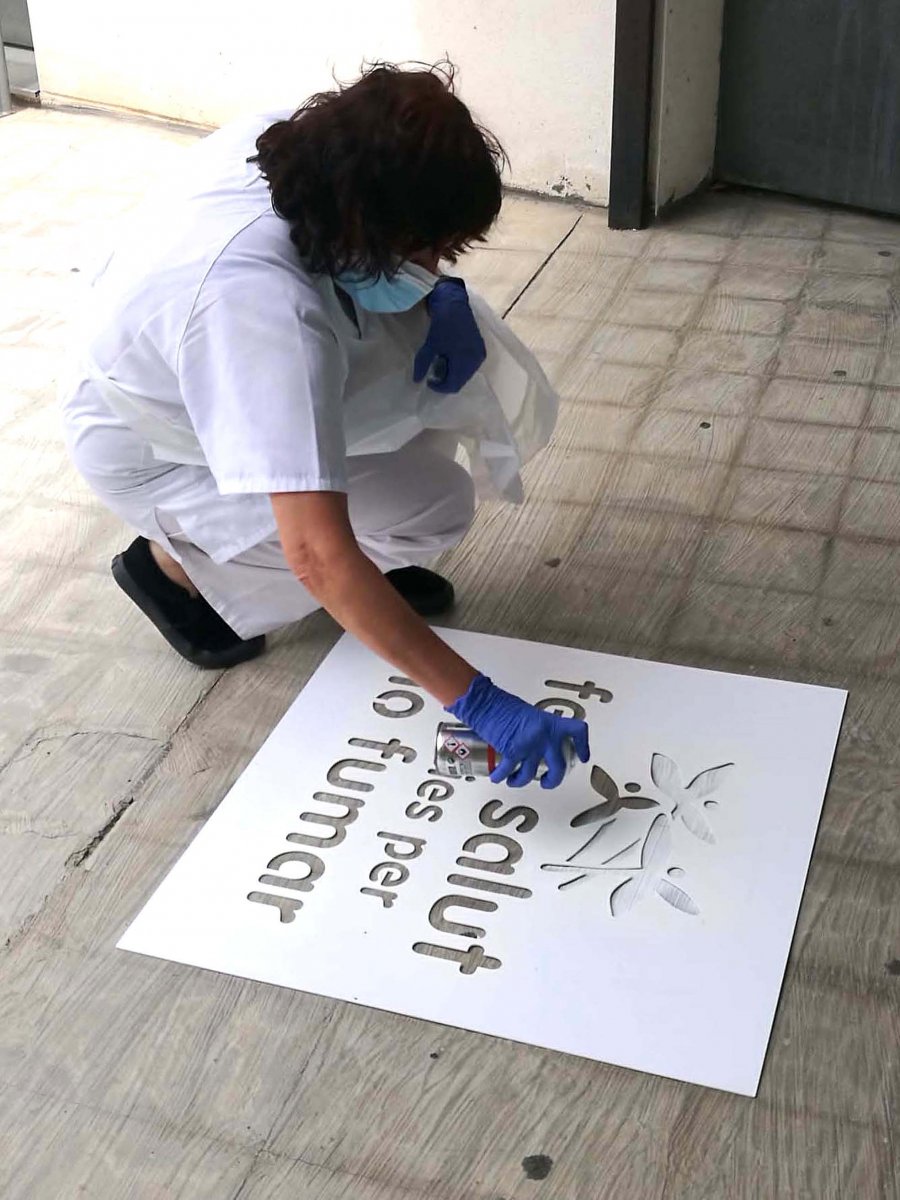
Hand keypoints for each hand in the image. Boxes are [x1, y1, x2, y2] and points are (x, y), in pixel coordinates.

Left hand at [413, 278, 486, 394]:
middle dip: (447, 381)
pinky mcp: (479, 347)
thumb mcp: (430, 345)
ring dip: (454, 374)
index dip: (440, 387)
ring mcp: (479, 353)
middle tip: (433, 374)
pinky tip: (450, 359)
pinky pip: (470, 365)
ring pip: (466, 374)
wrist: (453, 302)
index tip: (428, 381)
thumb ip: (423, 364)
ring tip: (441, 366)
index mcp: (465, 360)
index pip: (453, 384)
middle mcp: (475, 359)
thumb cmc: (441, 324)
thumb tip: (416, 380)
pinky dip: (460, 366)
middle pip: (461, 381)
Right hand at [448, 674, 589, 789]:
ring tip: (515, 780)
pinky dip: (501, 776)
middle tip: (548, 782)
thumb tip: (540, 743)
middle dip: (553, 780)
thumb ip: (540, 730)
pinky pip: (508, 771)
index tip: (583, 756)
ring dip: (520, 781)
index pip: (577, 732)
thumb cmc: (503, 704)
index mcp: (551, 723)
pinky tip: (497, 777)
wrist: (486, 702)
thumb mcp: (530, 716)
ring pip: (530, 774)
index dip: (583, 746)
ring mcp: (530, 745)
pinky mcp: (512, 752)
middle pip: (559, 767)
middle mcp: (544, 736)